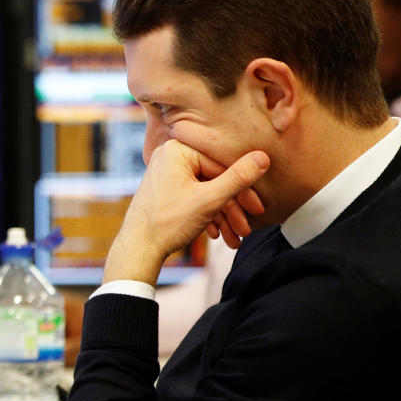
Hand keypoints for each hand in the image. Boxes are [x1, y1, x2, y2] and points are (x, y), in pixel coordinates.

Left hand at [104, 141, 269, 284]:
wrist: (138, 249)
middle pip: (214, 180)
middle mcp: (169, 157)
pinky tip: (217, 235)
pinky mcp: (165, 190)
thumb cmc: (168, 223)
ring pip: (205, 192)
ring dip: (223, 216)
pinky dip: (207, 215)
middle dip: (233, 208)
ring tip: (234, 239)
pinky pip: (193, 198)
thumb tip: (263, 157)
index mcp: (177, 151)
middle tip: (247, 228)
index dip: (243, 190)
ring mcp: (166, 174)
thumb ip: (238, 178)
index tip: (257, 209)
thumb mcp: (210, 200)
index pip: (221, 165)